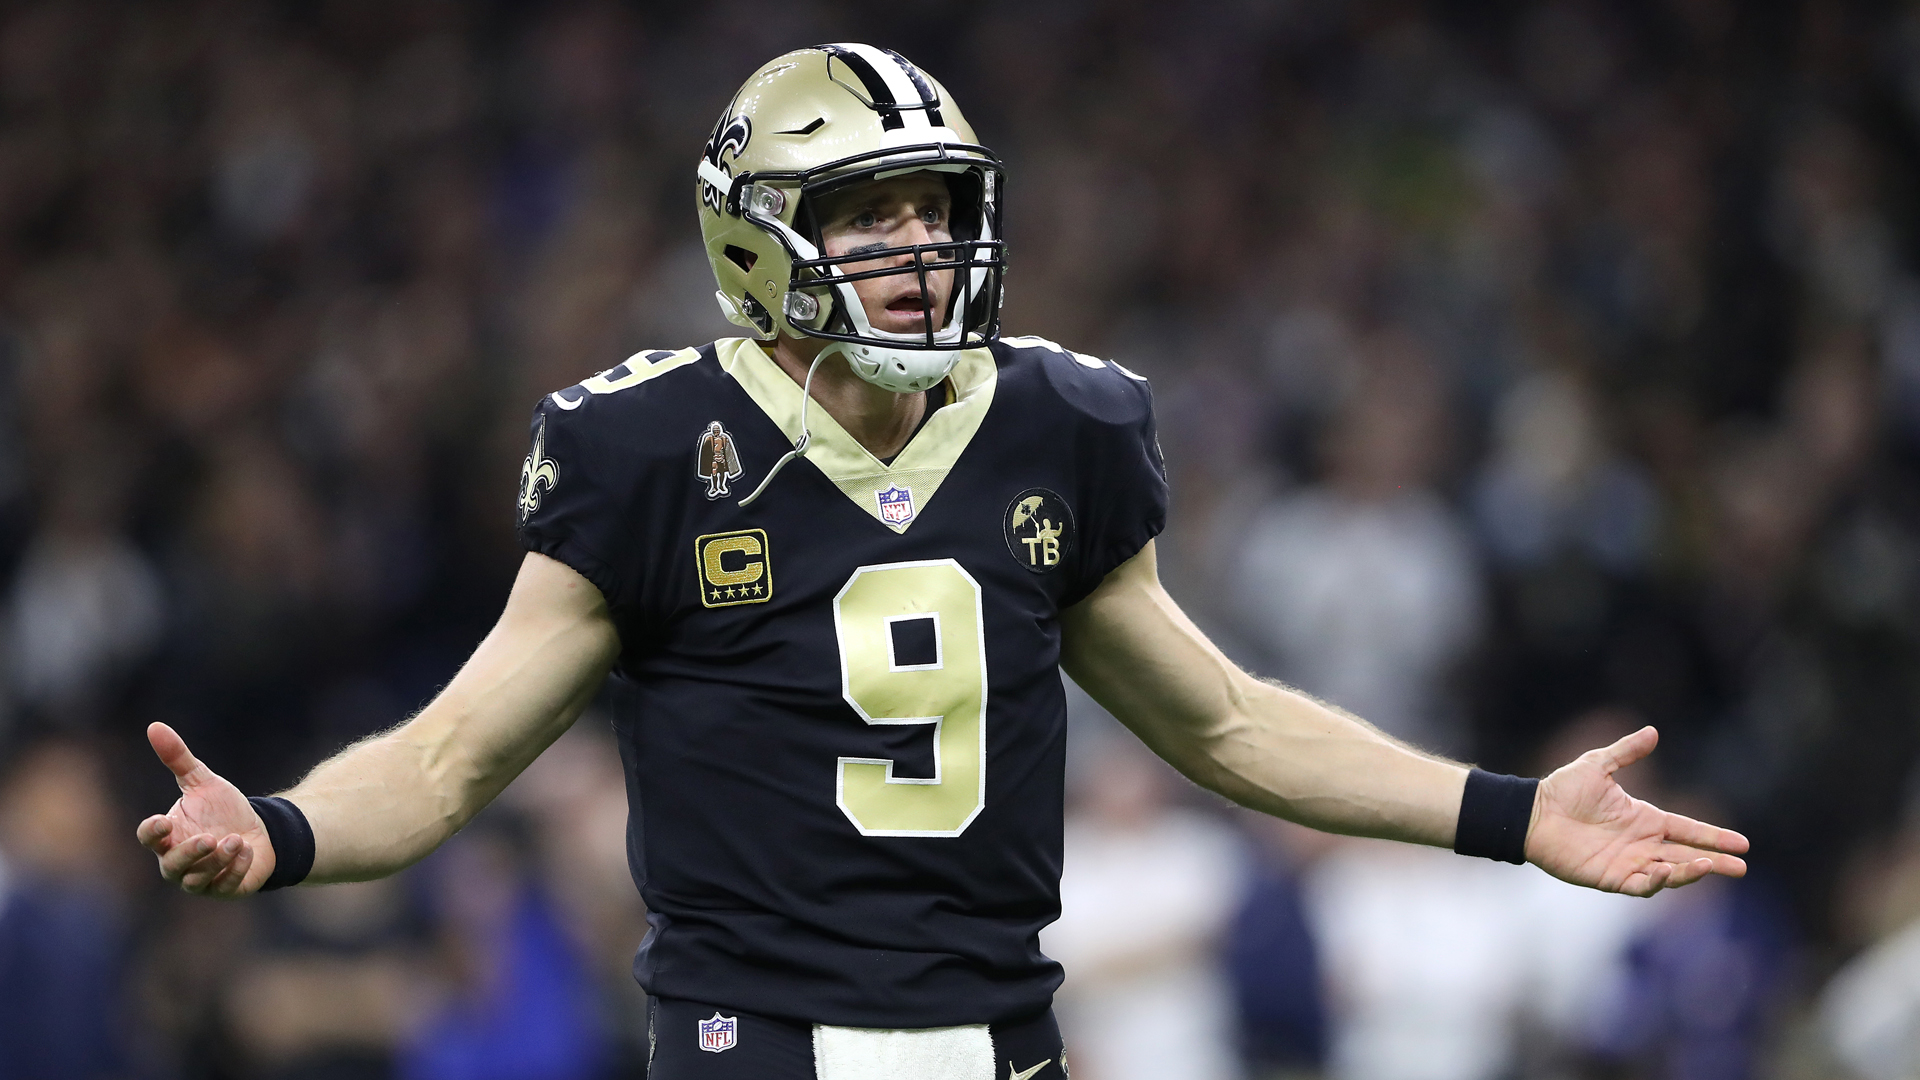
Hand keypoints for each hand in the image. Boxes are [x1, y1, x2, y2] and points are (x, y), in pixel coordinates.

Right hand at [135, 722, 275, 895]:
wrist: (259, 830)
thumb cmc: (223, 810)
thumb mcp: (203, 781)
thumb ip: (178, 759)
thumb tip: (154, 726)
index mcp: (168, 836)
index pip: (149, 838)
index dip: (152, 832)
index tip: (162, 821)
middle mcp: (178, 862)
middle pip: (172, 866)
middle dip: (189, 853)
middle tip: (209, 838)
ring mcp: (201, 880)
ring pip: (198, 880)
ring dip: (217, 862)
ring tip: (236, 840)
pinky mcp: (225, 889)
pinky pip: (226, 886)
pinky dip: (236, 870)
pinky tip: (248, 851)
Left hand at [1525, 726, 1748, 896]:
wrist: (1532, 814)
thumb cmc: (1562, 789)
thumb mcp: (1597, 765)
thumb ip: (1626, 752)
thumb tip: (1653, 731)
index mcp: (1644, 819)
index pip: (1687, 830)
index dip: (1714, 836)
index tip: (1743, 842)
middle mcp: (1641, 843)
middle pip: (1687, 856)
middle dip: (1715, 862)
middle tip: (1741, 868)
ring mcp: (1628, 862)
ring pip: (1671, 873)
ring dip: (1692, 872)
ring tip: (1711, 865)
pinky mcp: (1611, 878)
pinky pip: (1642, 885)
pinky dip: (1659, 882)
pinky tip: (1669, 872)